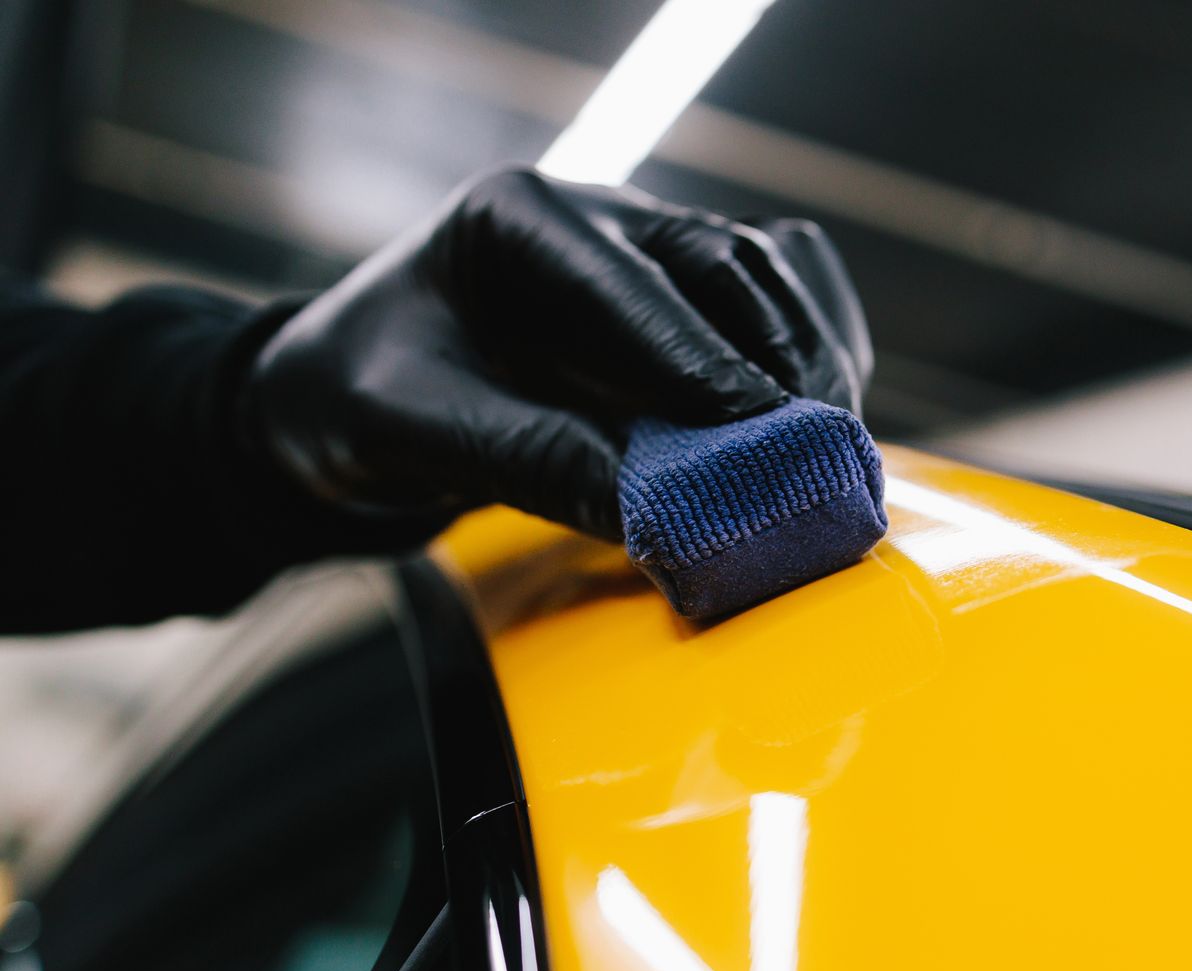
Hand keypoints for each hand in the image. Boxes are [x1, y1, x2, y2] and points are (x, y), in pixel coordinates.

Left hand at [245, 166, 872, 541]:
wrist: (344, 398)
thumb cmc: (361, 397)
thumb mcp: (411, 428)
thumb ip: (527, 457)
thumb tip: (654, 513)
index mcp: (522, 219)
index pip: (637, 286)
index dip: (706, 362)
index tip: (765, 433)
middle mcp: (601, 219)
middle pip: (729, 267)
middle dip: (781, 362)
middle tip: (816, 455)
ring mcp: (648, 254)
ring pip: (765, 284)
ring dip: (807, 365)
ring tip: (831, 452)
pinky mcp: (679, 307)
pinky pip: (773, 309)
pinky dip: (811, 356)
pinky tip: (822, 422)